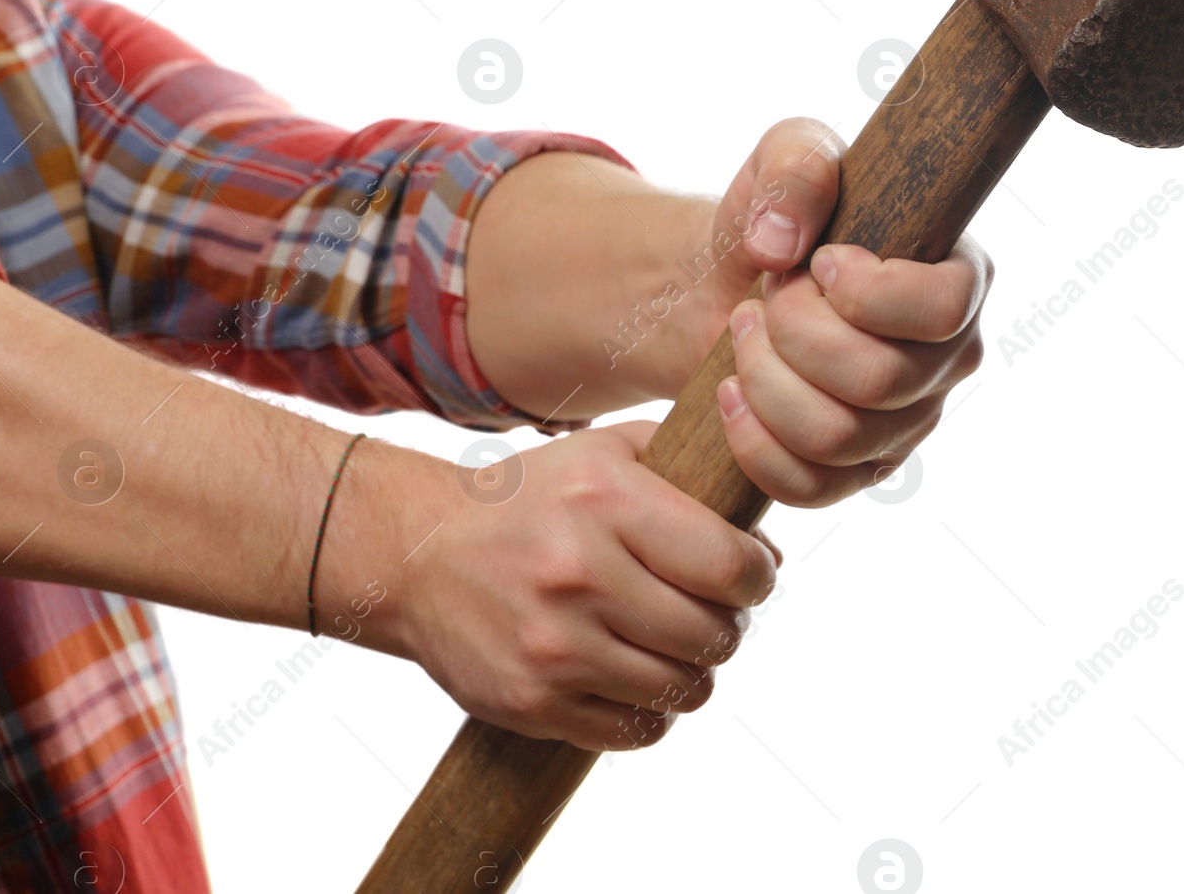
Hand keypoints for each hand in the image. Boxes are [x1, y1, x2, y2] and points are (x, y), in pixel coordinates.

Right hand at [401, 422, 778, 750]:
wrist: (416, 553)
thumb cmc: (529, 500)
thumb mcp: (605, 452)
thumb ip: (690, 474)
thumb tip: (767, 549)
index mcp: (607, 502)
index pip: (731, 566)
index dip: (757, 577)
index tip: (747, 575)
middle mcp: (580, 574)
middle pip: (714, 634)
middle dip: (724, 625)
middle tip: (704, 611)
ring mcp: (554, 646)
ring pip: (683, 690)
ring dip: (690, 673)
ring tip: (668, 646)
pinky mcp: (532, 703)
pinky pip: (637, 731)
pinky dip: (649, 712)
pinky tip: (630, 678)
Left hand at [694, 118, 991, 506]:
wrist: (721, 284)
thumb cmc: (774, 218)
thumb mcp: (782, 157)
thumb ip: (795, 166)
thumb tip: (783, 244)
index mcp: (959, 278)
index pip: (945, 308)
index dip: (866, 292)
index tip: (820, 262)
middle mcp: (947, 359)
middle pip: (877, 379)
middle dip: (794, 333)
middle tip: (766, 298)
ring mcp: (907, 423)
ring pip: (836, 436)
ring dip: (764, 379)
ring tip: (744, 336)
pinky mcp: (858, 470)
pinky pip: (810, 487)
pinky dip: (752, 442)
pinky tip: (729, 396)